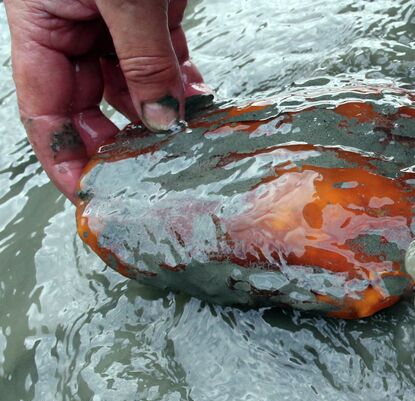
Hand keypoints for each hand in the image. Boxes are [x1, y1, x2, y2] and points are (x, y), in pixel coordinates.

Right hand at [3, 0, 208, 202]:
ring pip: (134, 84)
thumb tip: (162, 117)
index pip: (45, 108)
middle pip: (91, 104)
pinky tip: (199, 102)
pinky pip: (166, 58)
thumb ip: (144, 60)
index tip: (89, 193)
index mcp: (41, 22)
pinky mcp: (153, 11)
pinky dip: (183, 82)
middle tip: (147, 172)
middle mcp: (75, 26)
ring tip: (182, 138)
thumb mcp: (124, 0)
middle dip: (120, 140)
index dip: (66, 157)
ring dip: (160, 112)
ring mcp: (115, 20)